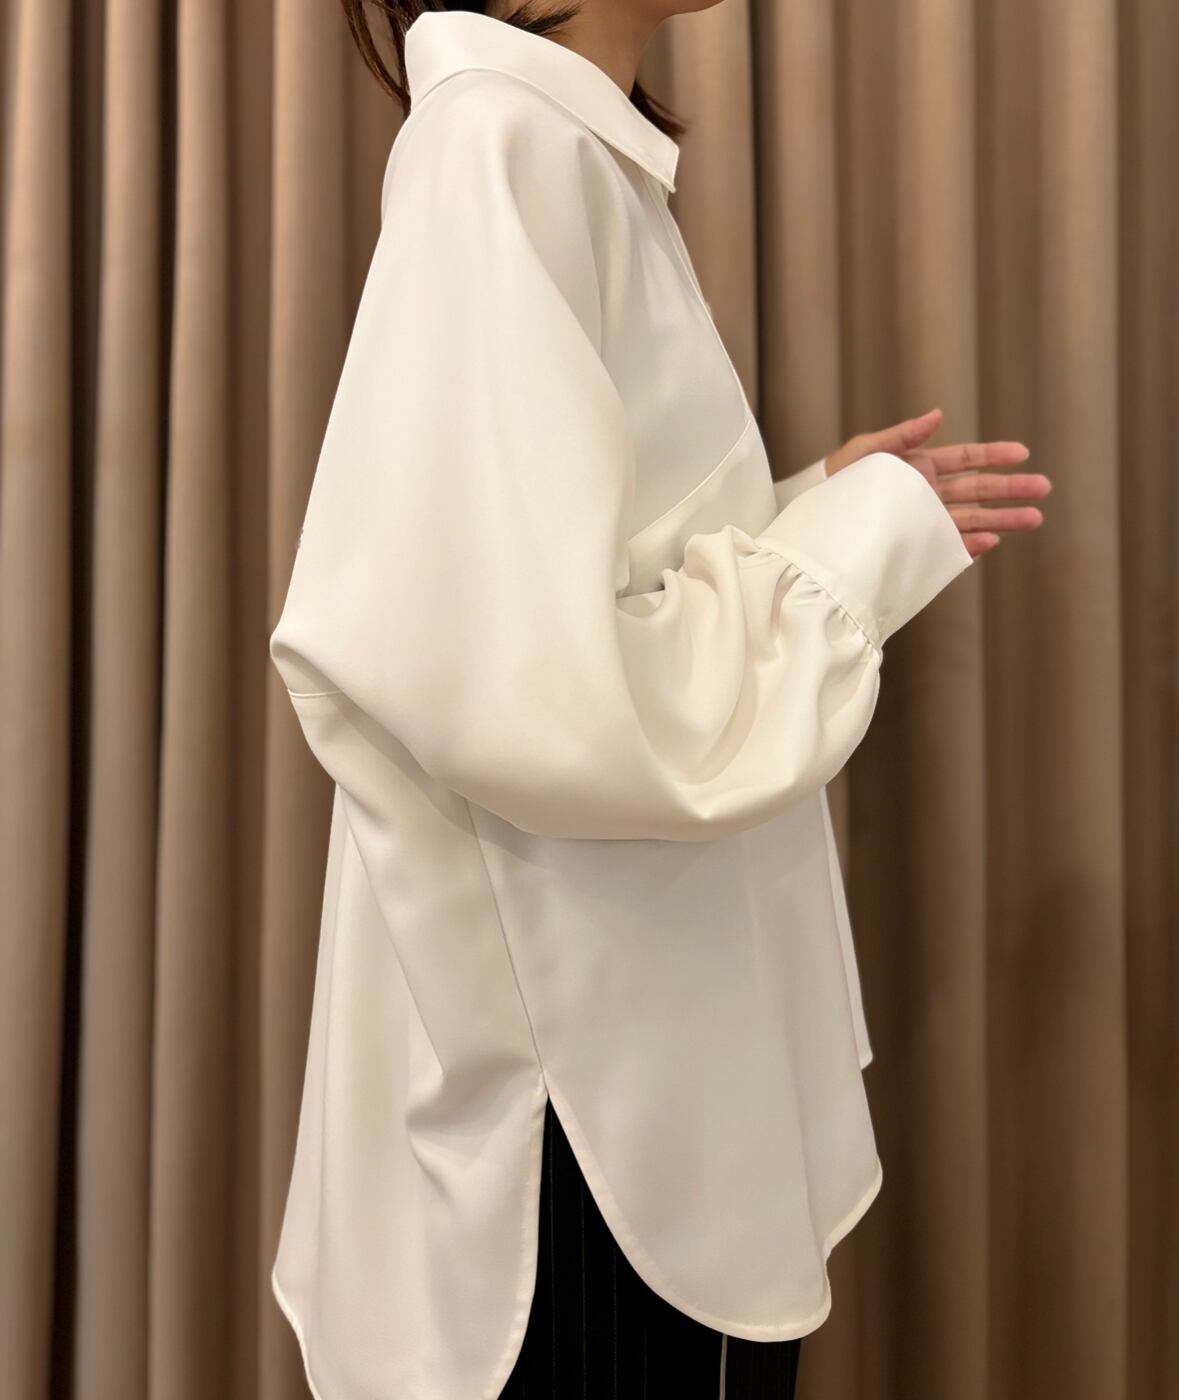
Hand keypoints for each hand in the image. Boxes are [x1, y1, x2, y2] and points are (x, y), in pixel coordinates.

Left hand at [826, 407, 1051, 558]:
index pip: (966, 459)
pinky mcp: (914, 546)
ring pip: (971, 519)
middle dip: (1011, 489)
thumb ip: (901, 436)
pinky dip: (969, 545)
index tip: (1022, 454)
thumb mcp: (865, 452)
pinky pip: (947, 546)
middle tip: (1044, 489)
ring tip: (1034, 519)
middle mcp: (927, 493)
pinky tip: (992, 541)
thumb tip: (938, 415)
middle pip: (978, 490)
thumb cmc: (835, 482)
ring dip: (1002, 519)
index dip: (994, 456)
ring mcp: (923, 521)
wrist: (813, 519)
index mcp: (920, 466)